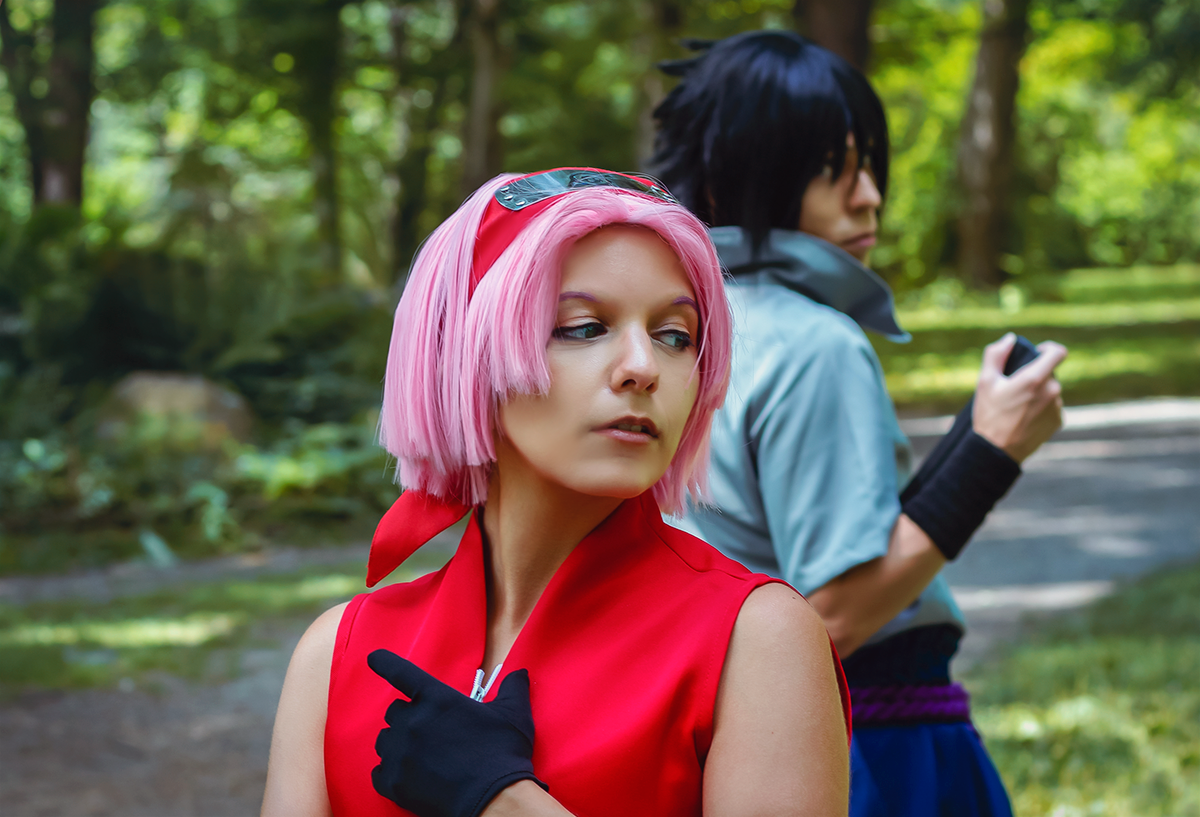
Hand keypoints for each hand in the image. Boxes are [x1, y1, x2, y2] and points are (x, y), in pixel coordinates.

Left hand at [368, 649, 545, 816]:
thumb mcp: (514, 714)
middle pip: (394, 712)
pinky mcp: (394, 782)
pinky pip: (379, 773)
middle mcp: (412, 721)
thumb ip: (513, 688)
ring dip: (398, 746)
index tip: (373, 657)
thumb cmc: (503, 754)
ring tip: (421, 758)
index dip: (385, 662)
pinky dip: (391, 774)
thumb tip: (519, 673)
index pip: (402, 673)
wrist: (494, 800)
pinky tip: (409, 778)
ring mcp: (400, 753)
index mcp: (437, 699)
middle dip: (408, 719)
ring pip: (385, 741)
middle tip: (430, 734)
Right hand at [972, 333, 1066, 462]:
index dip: (1049, 348)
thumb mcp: (985, 382)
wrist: (997, 452)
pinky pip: (1052, 406)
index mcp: (1035, 379)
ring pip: (1051, 390)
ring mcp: (1057, 407)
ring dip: (1038, 392)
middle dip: (1035, 375)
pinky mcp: (1058, 421)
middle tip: (1014, 388)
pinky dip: (1041, 407)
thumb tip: (1010, 339)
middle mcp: (1052, 391)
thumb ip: (996, 355)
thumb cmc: (989, 415)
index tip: (1038, 353)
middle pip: (1050, 373)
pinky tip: (1024, 417)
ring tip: (1017, 407)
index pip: (1058, 352)